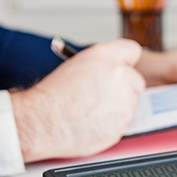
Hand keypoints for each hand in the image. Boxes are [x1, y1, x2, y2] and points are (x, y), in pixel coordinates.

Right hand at [11, 39, 145, 161]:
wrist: (40, 121)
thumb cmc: (50, 95)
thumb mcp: (75, 65)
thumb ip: (101, 64)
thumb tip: (114, 71)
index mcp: (105, 56)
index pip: (131, 50)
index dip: (125, 62)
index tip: (122, 69)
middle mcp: (119, 75)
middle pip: (136, 81)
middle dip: (124, 88)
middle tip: (104, 96)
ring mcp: (124, 101)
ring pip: (131, 104)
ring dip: (118, 107)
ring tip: (91, 111)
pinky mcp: (122, 123)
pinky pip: (123, 123)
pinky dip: (111, 125)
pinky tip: (91, 123)